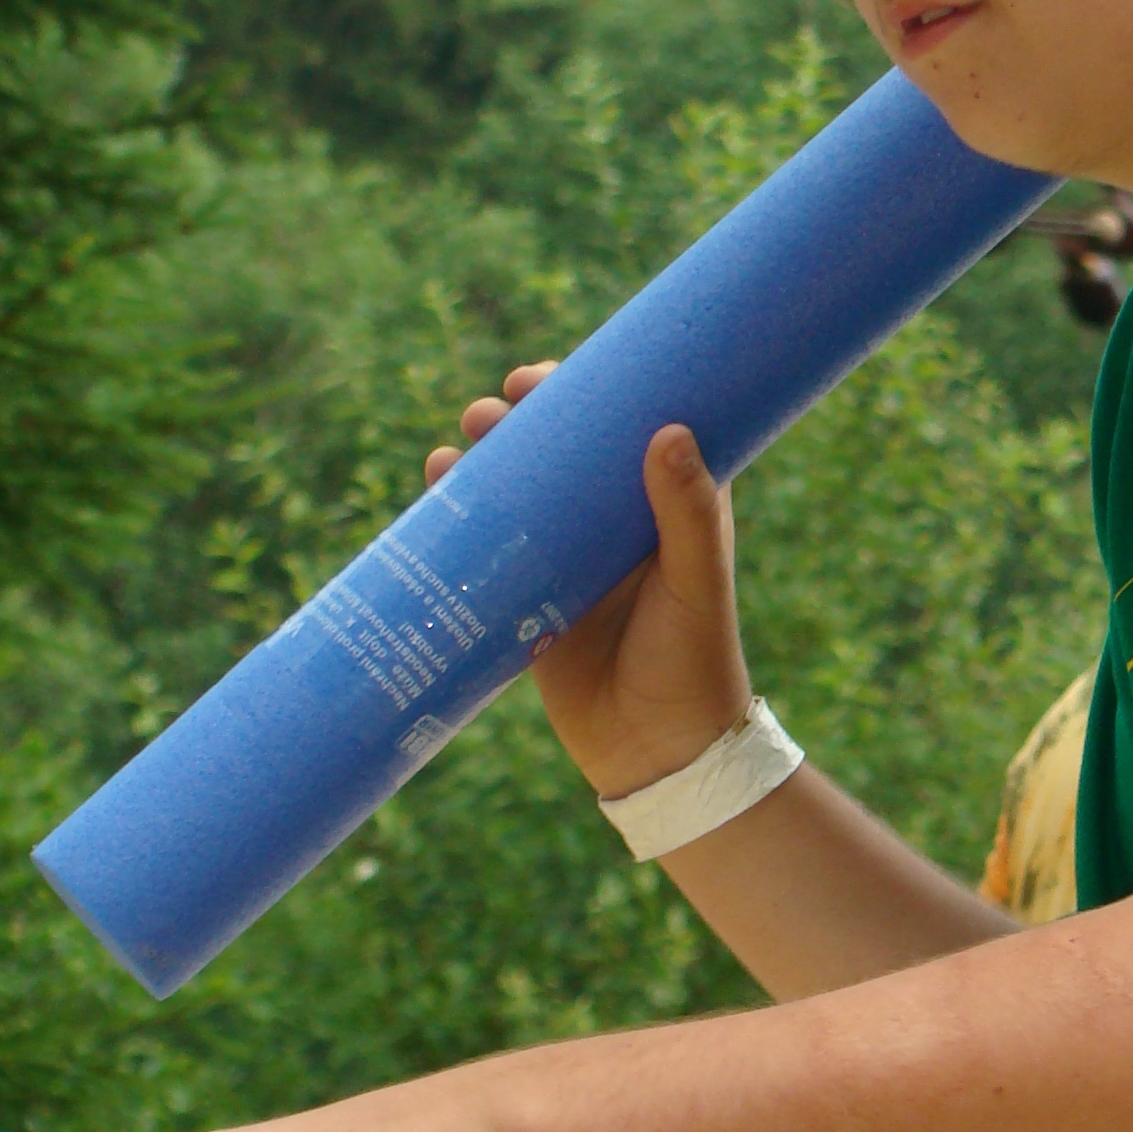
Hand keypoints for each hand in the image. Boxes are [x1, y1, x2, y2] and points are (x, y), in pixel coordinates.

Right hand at [425, 364, 751, 795]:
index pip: (625, 432)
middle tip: (491, 409)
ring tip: (455, 451)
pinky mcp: (533, 603)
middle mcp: (617, 527)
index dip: (585, 397)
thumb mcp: (696, 581)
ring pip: (521, 498)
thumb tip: (669, 430)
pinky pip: (491, 552)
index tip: (545, 377)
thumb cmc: (694, 663)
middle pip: (563, 457)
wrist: (659, 754)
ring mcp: (571, 564)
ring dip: (485, 466)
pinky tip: (435, 495)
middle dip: (520, 426)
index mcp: (666, 508)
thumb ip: (688, 513)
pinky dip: (461, 522)